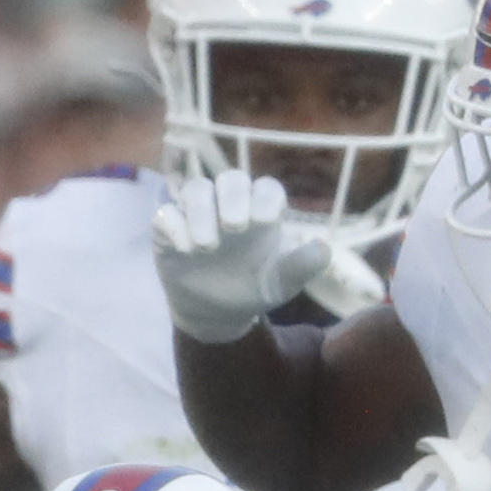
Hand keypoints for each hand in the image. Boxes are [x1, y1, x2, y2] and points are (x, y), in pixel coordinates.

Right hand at [151, 167, 383, 341]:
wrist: (216, 312)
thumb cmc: (253, 289)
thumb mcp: (281, 284)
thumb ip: (301, 266)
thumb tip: (324, 249)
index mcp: (261, 212)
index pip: (267, 188)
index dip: (266, 198)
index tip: (266, 221)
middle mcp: (229, 205)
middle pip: (231, 178)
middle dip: (233, 198)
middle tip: (236, 228)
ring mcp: (198, 213)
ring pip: (196, 189)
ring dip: (201, 212)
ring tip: (207, 247)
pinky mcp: (169, 228)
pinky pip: (166, 214)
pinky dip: (175, 227)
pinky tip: (185, 249)